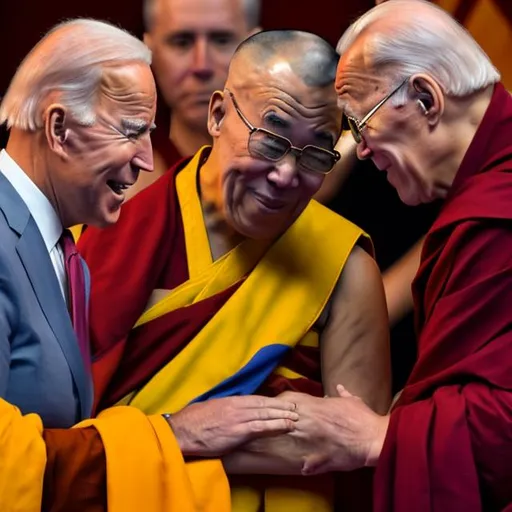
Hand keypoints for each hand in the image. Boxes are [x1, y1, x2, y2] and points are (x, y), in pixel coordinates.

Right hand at [166, 395, 297, 457]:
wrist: (183, 430)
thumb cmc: (193, 421)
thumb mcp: (211, 409)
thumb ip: (224, 409)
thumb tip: (230, 410)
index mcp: (231, 400)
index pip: (256, 399)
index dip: (271, 401)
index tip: (282, 402)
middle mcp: (237, 406)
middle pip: (264, 404)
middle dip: (281, 406)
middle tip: (295, 407)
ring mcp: (239, 418)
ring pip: (266, 414)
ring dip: (283, 415)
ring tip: (296, 417)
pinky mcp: (238, 431)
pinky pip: (261, 427)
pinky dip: (276, 426)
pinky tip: (286, 426)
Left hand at [281, 385, 388, 474]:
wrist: (376, 437)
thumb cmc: (365, 417)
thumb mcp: (353, 401)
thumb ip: (343, 394)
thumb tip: (339, 387)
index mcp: (319, 408)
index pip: (293, 404)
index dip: (286, 408)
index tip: (283, 412)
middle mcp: (314, 422)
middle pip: (289, 421)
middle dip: (283, 423)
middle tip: (279, 427)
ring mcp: (318, 440)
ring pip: (295, 440)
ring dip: (292, 442)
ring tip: (285, 446)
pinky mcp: (325, 458)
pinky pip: (311, 465)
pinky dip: (307, 467)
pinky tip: (304, 468)